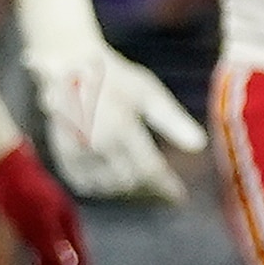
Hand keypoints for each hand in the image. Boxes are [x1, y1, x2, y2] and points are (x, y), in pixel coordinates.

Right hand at [13, 0, 205, 204]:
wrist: (69, 67)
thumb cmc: (115, 77)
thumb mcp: (149, 93)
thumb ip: (174, 121)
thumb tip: (199, 147)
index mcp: (122, 127)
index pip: (150, 171)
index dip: (166, 188)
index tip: (179, 197)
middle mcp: (98, 143)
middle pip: (131, 183)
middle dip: (150, 191)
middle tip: (164, 192)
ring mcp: (78, 151)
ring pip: (109, 187)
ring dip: (129, 193)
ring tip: (144, 189)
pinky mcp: (64, 154)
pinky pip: (87, 184)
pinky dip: (104, 189)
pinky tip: (117, 184)